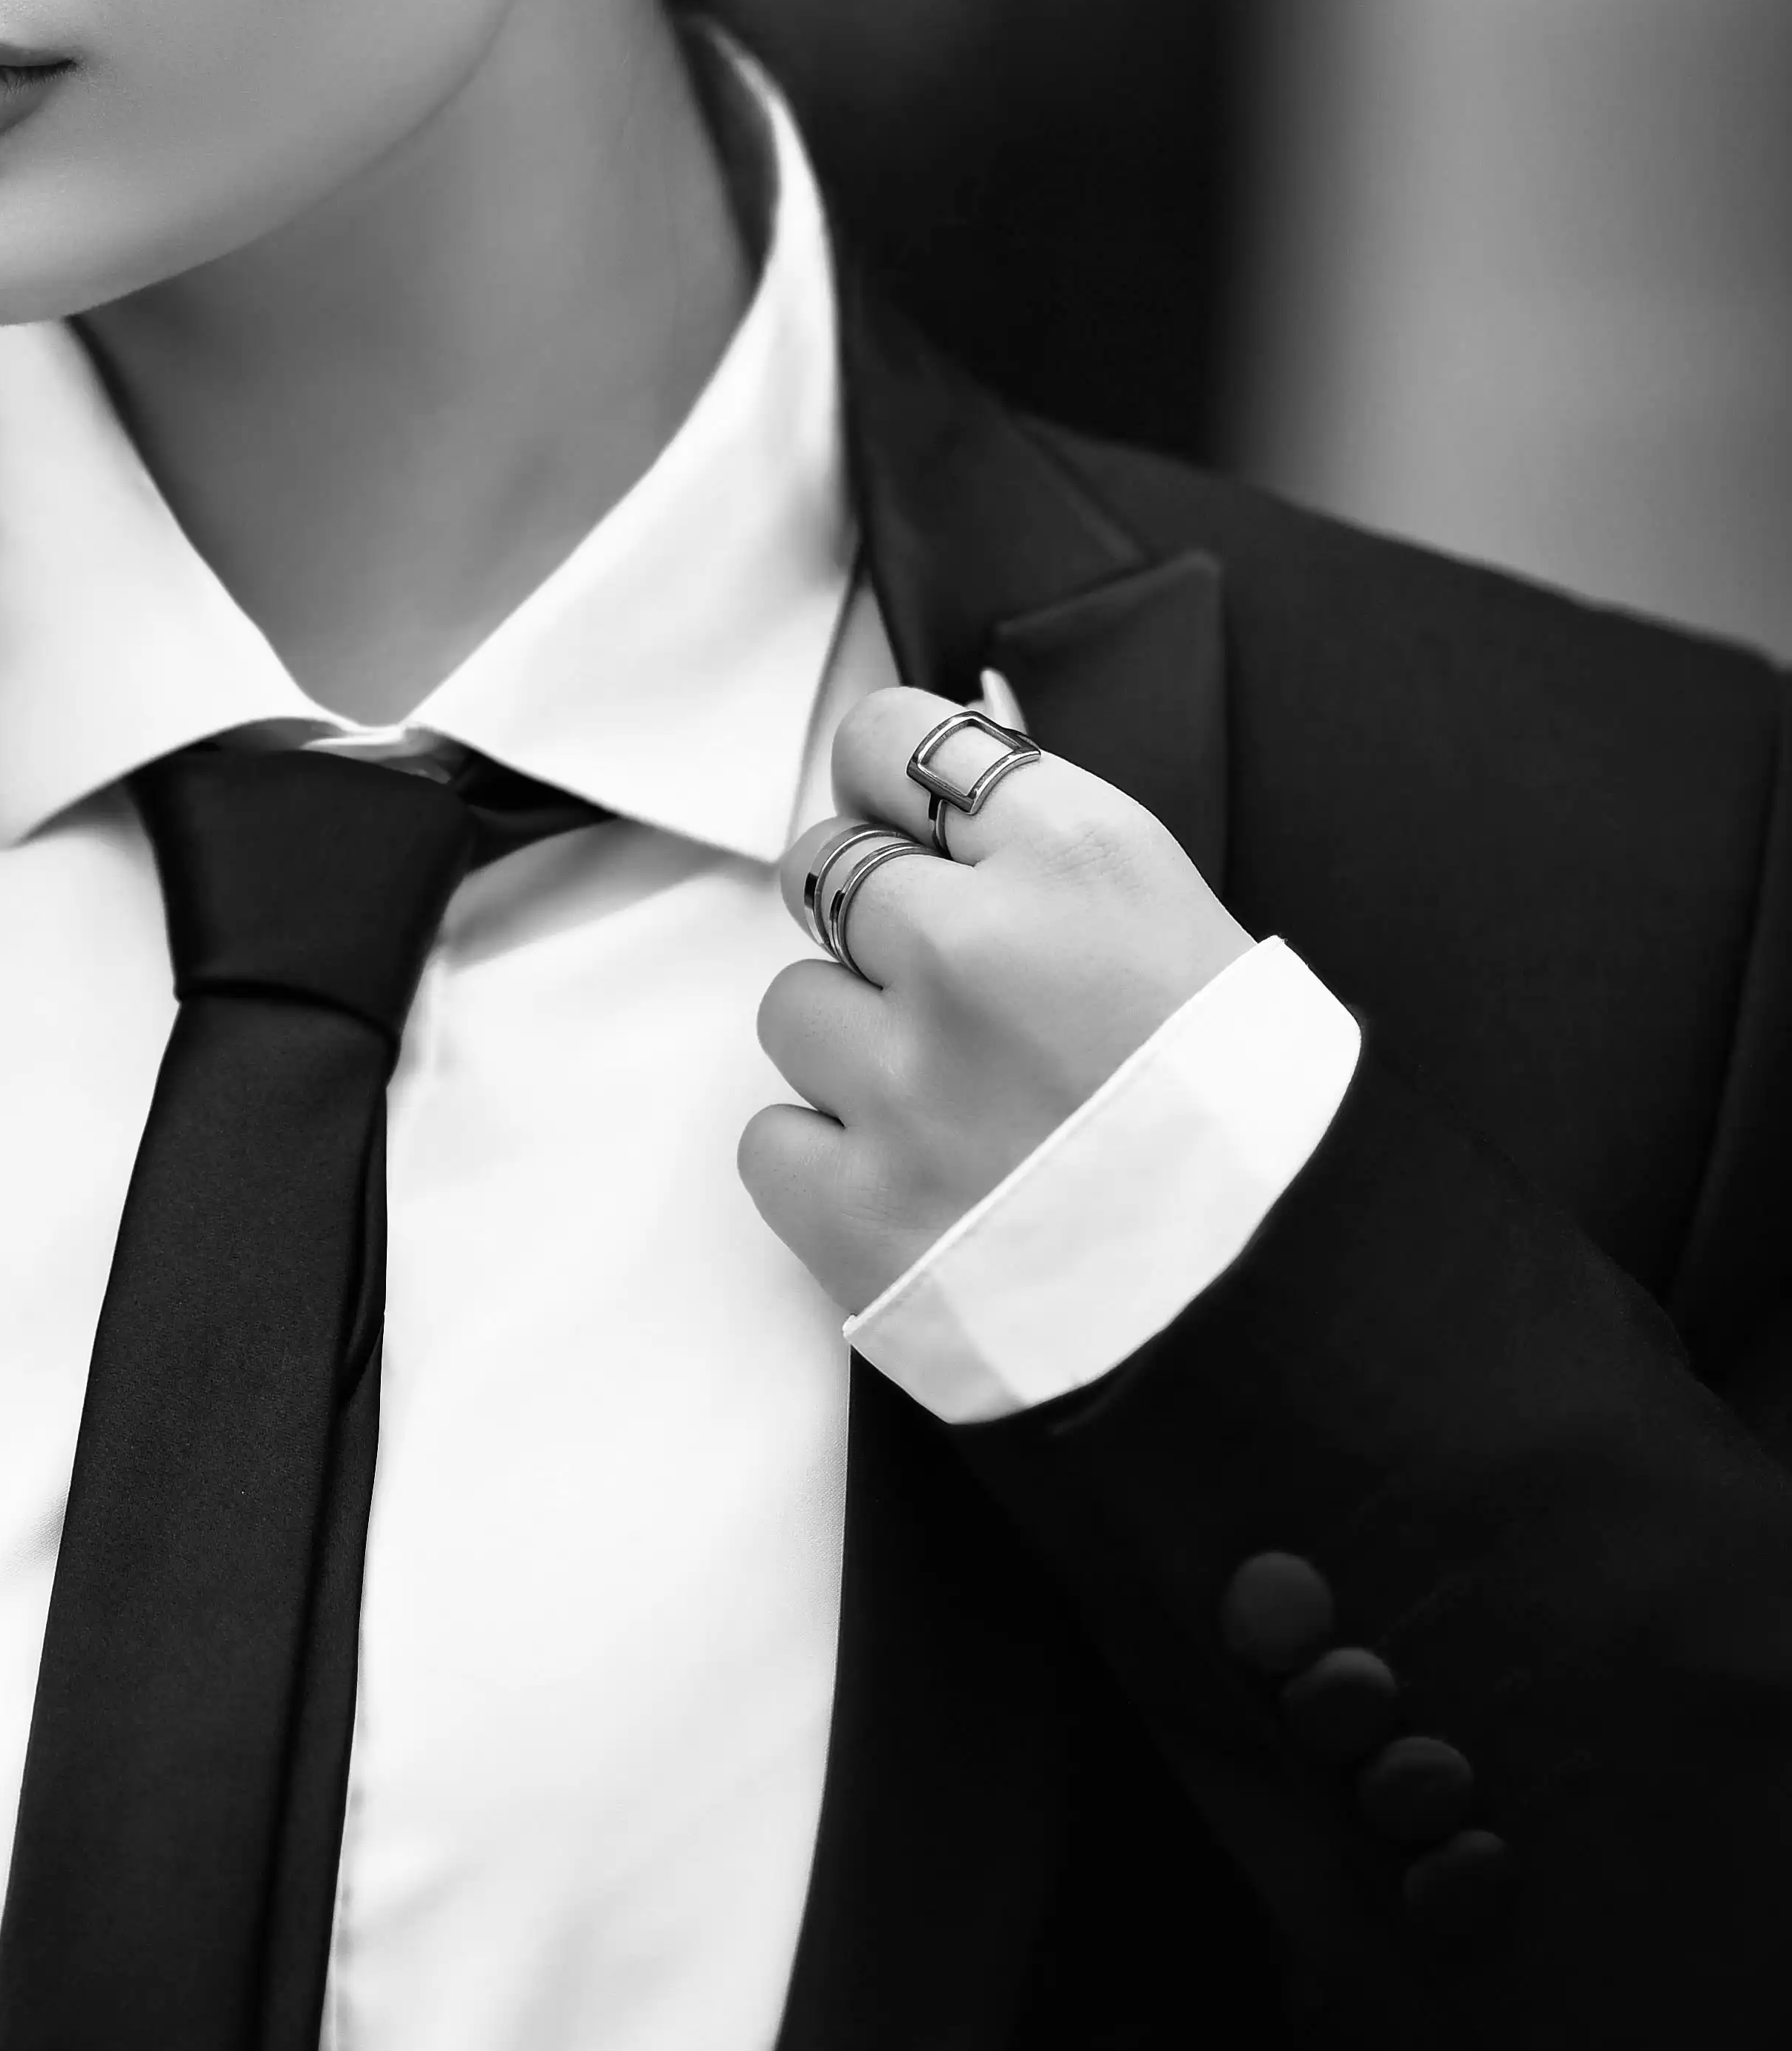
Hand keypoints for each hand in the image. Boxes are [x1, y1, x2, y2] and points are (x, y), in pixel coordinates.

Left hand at [740, 687, 1248, 1314]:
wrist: (1277, 1311)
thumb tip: (910, 784)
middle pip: (821, 864)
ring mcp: (904, 1083)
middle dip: (865, 918)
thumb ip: (1034, 846)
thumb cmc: (1231, 1110)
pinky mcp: (856, 1206)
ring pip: (793, 1006)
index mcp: (1074, 862)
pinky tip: (925, 1185)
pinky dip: (831, 1163)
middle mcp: (973, 951)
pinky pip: (773, 1138)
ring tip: (962, 1109)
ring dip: (856, 1051)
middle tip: (942, 989)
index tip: (907, 829)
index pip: (891, 739)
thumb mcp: (1172, 919)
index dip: (891, 789)